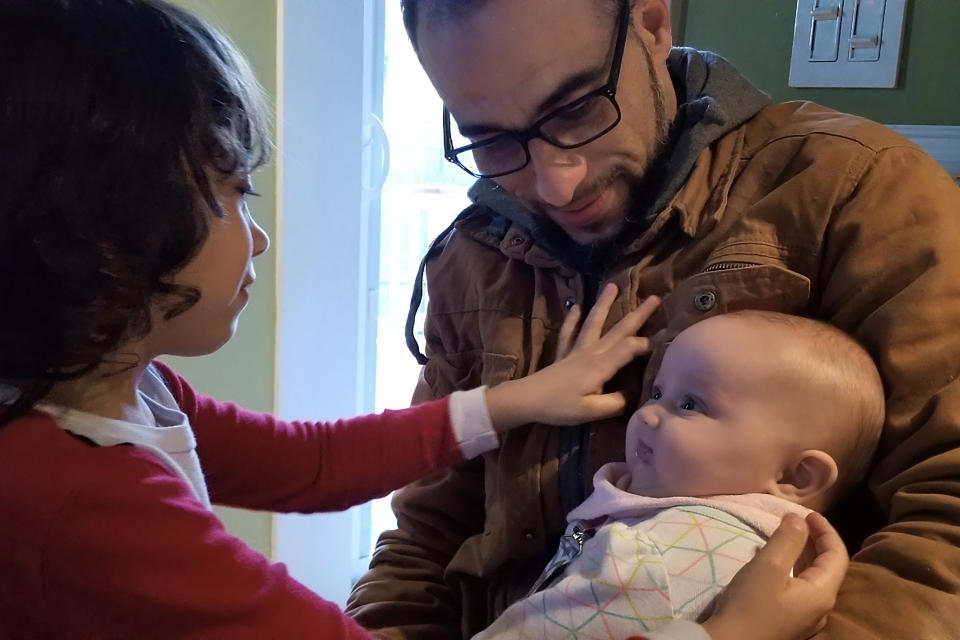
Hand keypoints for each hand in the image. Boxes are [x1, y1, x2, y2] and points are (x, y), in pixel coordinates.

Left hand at [485, 283, 659, 431]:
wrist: (527, 400)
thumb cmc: (560, 406)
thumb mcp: (592, 411)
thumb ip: (615, 403)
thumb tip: (631, 396)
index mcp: (601, 365)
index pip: (629, 348)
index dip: (645, 345)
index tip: (660, 346)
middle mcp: (591, 352)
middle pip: (618, 330)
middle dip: (637, 315)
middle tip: (654, 298)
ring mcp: (576, 350)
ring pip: (593, 322)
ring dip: (604, 304)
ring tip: (611, 285)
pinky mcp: (563, 354)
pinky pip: (569, 332)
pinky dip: (572, 318)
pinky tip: (576, 306)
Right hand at [701, 512, 848, 639]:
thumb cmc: (751, 605)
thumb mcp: (768, 566)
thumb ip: (787, 540)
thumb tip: (798, 520)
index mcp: (822, 593)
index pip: (838, 554)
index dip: (826, 530)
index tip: (807, 512)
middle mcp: (821, 608)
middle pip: (829, 568)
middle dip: (816, 541)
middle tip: (798, 522)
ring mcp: (807, 619)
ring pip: (814, 579)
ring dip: (805, 555)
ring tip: (788, 538)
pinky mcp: (791, 623)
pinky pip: (802, 590)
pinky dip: (796, 570)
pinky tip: (778, 566)